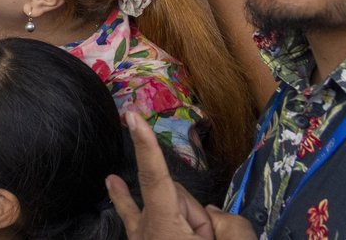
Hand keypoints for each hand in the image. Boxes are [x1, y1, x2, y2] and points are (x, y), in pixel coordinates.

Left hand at [107, 112, 229, 239]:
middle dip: (198, 214)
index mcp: (163, 227)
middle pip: (175, 194)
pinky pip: (130, 211)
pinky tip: (113, 181)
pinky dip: (122, 195)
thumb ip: (232, 225)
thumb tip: (214, 213)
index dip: (145, 145)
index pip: (155, 177)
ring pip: (168, 205)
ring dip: (189, 222)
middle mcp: (145, 229)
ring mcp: (141, 237)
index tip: (133, 117)